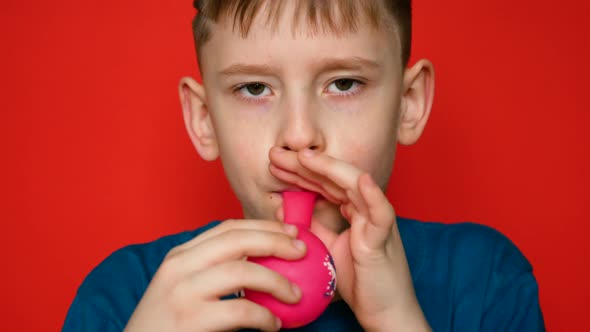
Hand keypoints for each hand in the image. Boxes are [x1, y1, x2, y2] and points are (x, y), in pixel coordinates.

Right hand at [124, 219, 305, 331]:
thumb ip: (214, 272)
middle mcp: (178, 266)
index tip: (291, 230)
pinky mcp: (190, 319)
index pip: (227, 228)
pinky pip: (241, 310)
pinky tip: (274, 324)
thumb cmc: (167, 327)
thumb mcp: (184, 289)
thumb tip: (262, 262)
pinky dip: (265, 316)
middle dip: (276, 240)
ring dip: (277, 280)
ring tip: (295, 295)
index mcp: (179, 255)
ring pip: (243, 271)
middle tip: (302, 250)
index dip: (263, 225)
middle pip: (238, 240)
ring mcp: (182, 292)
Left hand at [269, 147, 430, 331]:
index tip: (274, 163)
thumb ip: (312, 227)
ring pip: (356, 185)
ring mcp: (376, 221)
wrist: (384, 313)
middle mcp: (365, 210)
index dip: (299, 172)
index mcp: (352, 211)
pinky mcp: (385, 238)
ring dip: (330, 169)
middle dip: (305, 164)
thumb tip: (285, 209)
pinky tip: (360, 179)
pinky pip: (382, 212)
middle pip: (334, 178)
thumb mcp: (326, 248)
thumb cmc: (359, 281)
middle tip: (277, 153)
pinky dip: (372, 195)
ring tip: (304, 156)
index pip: (323, 183)